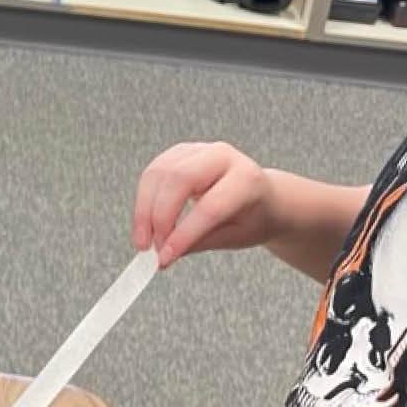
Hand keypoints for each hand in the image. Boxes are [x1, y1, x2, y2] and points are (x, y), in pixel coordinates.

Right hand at [133, 142, 282, 268]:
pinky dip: (144, 198)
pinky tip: (146, 221)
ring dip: (145, 209)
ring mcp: (199, 150)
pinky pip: (152, 172)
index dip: (183, 233)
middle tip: (150, 247)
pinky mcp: (179, 152)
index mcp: (247, 179)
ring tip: (144, 239)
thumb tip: (164, 254)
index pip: (209, 206)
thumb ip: (200, 243)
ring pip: (159, 173)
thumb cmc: (252, 218)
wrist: (263, 197)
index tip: (165, 257)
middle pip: (179, 179)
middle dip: (159, 216)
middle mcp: (223, 157)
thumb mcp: (234, 238)